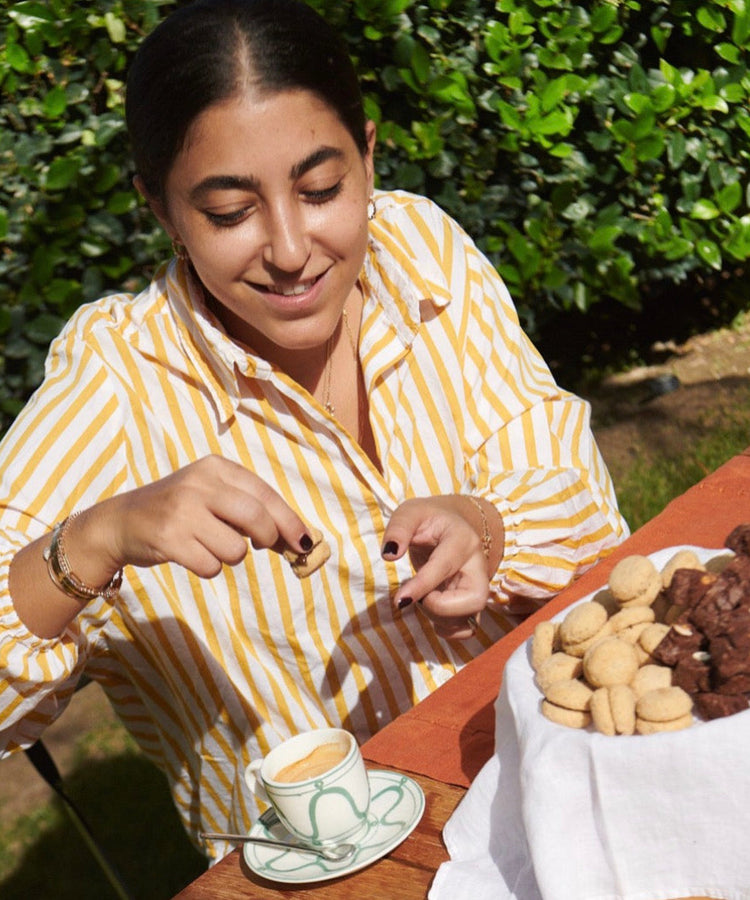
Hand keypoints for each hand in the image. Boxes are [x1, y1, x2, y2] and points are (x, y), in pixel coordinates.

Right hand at [92, 455, 312, 578]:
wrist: (120, 522)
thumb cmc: (179, 510)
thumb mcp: (211, 495)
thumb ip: (249, 509)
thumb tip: (297, 538)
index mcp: (215, 468)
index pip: (265, 493)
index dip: (289, 520)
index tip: (305, 541)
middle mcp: (199, 484)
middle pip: (257, 518)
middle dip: (268, 539)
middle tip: (260, 546)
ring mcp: (182, 511)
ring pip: (236, 549)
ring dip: (230, 556)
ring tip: (209, 545)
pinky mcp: (168, 539)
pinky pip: (211, 566)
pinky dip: (208, 568)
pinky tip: (191, 555)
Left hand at [381, 496, 493, 639]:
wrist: (449, 524)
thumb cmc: (427, 519)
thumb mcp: (409, 513)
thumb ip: (398, 529)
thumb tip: (389, 555)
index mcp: (462, 540)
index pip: (445, 567)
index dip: (422, 587)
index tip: (399, 601)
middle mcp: (477, 565)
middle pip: (474, 599)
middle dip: (440, 607)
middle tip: (419, 596)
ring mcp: (479, 585)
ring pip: (470, 618)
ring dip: (440, 619)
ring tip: (423, 598)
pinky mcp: (473, 601)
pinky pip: (468, 628)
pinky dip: (448, 629)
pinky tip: (432, 612)